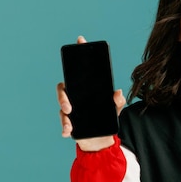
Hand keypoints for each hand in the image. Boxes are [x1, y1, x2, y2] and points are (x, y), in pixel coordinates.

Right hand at [57, 36, 126, 150]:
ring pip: (62, 106)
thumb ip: (118, 101)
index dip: (81, 54)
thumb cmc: (106, 119)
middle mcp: (76, 96)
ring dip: (63, 111)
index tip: (81, 40)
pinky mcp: (69, 122)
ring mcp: (71, 109)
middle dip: (63, 95)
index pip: (81, 70)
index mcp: (86, 90)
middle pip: (64, 88)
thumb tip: (118, 92)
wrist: (102, 141)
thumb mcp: (115, 110)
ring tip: (70, 119)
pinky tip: (67, 131)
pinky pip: (64, 122)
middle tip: (70, 105)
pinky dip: (64, 126)